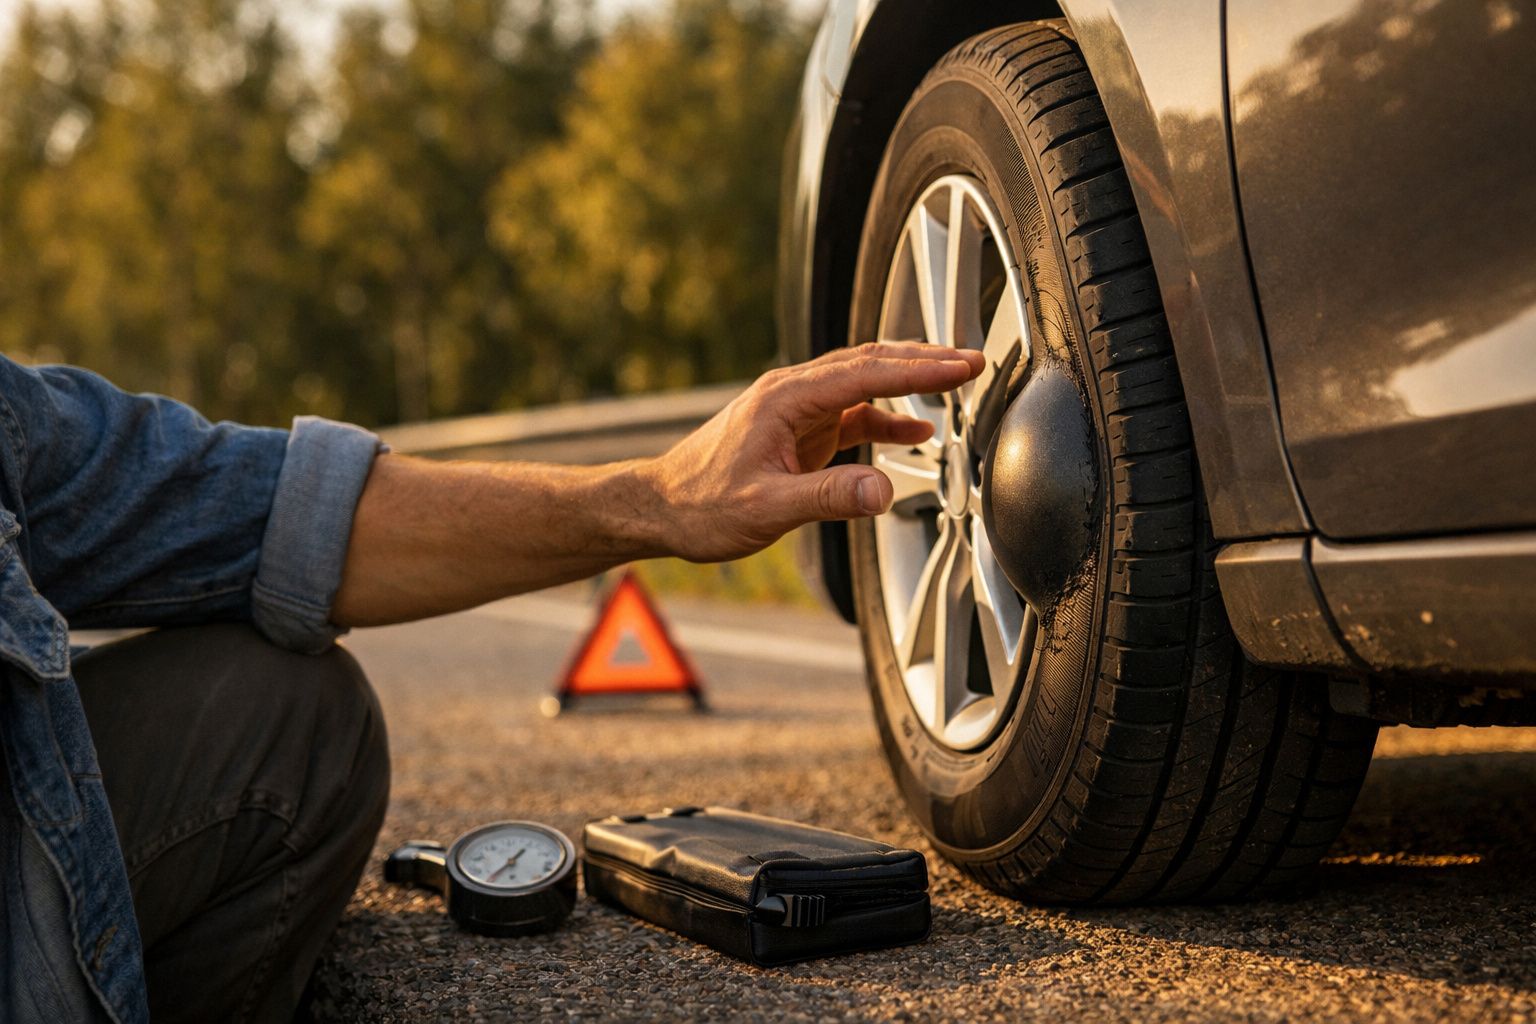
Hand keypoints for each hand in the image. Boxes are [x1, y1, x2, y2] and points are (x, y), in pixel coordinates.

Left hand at [641, 342, 982, 562]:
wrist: (660, 509)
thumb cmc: (700, 506)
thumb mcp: (768, 508)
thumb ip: (829, 497)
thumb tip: (883, 490)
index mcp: (786, 399)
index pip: (867, 373)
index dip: (920, 370)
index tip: (962, 366)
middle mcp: (792, 393)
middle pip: (869, 362)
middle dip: (924, 360)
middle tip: (974, 361)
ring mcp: (795, 410)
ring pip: (863, 382)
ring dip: (908, 380)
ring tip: (956, 381)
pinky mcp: (797, 430)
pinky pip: (851, 413)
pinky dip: (886, 416)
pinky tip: (916, 429)